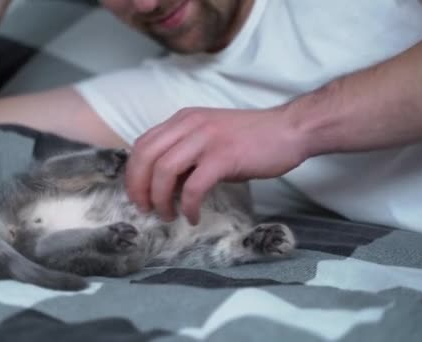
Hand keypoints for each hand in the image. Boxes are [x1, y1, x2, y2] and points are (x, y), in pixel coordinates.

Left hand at [125, 107, 307, 224]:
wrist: (289, 130)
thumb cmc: (251, 139)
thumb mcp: (209, 139)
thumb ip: (185, 154)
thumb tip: (163, 185)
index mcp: (183, 120)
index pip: (143, 144)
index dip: (133, 172)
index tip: (137, 195)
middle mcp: (189, 125)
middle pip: (146, 156)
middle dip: (138, 187)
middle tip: (144, 209)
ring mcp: (206, 139)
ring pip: (164, 170)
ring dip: (160, 199)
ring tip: (167, 215)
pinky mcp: (223, 157)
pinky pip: (193, 186)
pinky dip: (187, 205)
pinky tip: (193, 216)